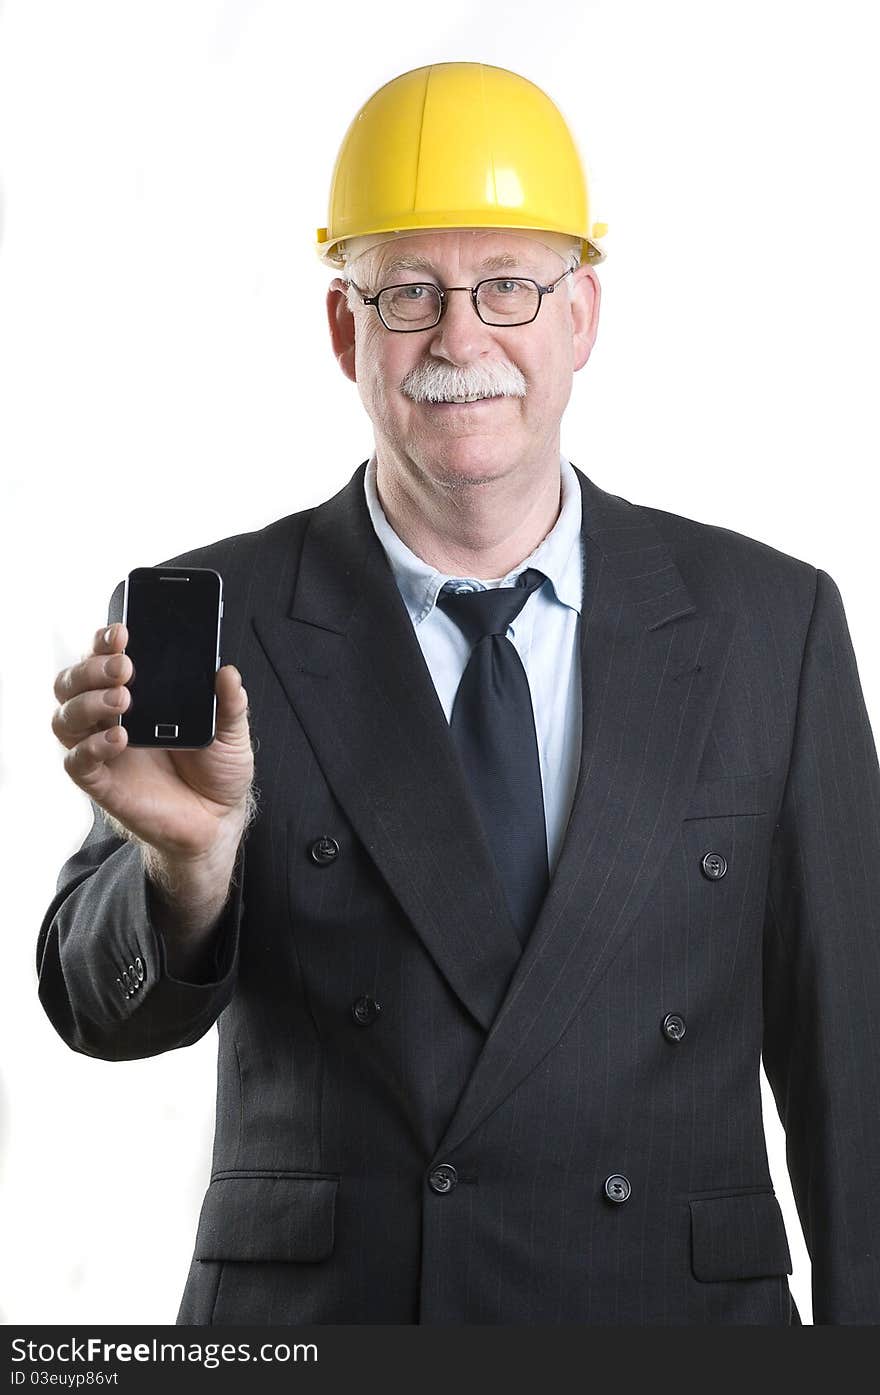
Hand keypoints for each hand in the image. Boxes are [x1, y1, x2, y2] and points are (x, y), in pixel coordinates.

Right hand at [52, 622, 254, 861]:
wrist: (217, 819)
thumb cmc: (217, 770)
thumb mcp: (232, 732)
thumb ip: (230, 704)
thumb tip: (227, 672)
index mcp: (138, 695)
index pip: (105, 659)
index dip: (104, 641)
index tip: (123, 632)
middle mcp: (111, 717)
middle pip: (73, 682)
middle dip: (92, 667)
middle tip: (125, 666)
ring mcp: (103, 750)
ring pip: (65, 717)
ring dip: (88, 702)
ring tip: (124, 699)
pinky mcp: (102, 783)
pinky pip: (77, 762)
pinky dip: (91, 747)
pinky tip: (118, 738)